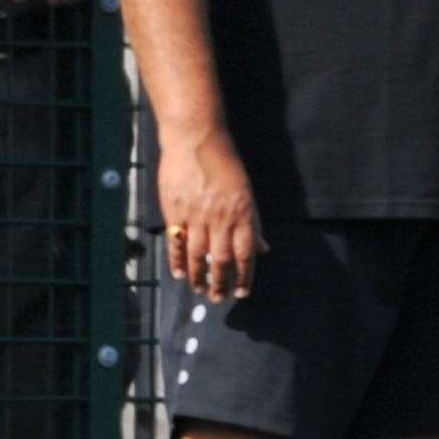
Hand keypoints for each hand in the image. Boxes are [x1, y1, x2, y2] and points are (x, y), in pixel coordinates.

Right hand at [157, 127, 267, 301]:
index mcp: (242, 213)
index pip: (246, 254)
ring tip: (199, 289)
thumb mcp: (246, 191)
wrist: (195, 140)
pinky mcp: (175, 212)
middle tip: (218, 298)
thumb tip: (263, 248)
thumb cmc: (224, 163)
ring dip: (199, 277)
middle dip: (221, 283)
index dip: (245, 276)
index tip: (242, 292)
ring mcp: (196, 217)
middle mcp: (220, 218)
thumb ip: (253, 222)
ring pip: (199, 256)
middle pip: (222, 260)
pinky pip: (177, 243)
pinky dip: (178, 261)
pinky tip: (180, 274)